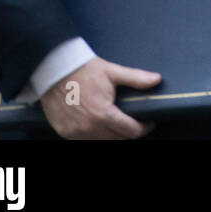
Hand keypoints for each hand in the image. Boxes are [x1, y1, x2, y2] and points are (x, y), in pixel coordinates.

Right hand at [38, 56, 160, 138]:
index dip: (144, 128)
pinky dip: (95, 136)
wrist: (53, 70)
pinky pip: (85, 140)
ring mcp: (75, 132)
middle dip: (130, 132)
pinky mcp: (64, 133)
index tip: (148, 121)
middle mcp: (89, 128)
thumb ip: (136, 78)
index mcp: (103, 114)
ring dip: (113, 135)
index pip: (131, 131)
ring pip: (102, 142)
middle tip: (134, 121)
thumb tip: (157, 79)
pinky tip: (99, 125)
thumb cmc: (83, 69)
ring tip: (118, 122)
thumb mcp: (112, 71)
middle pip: (118, 139)